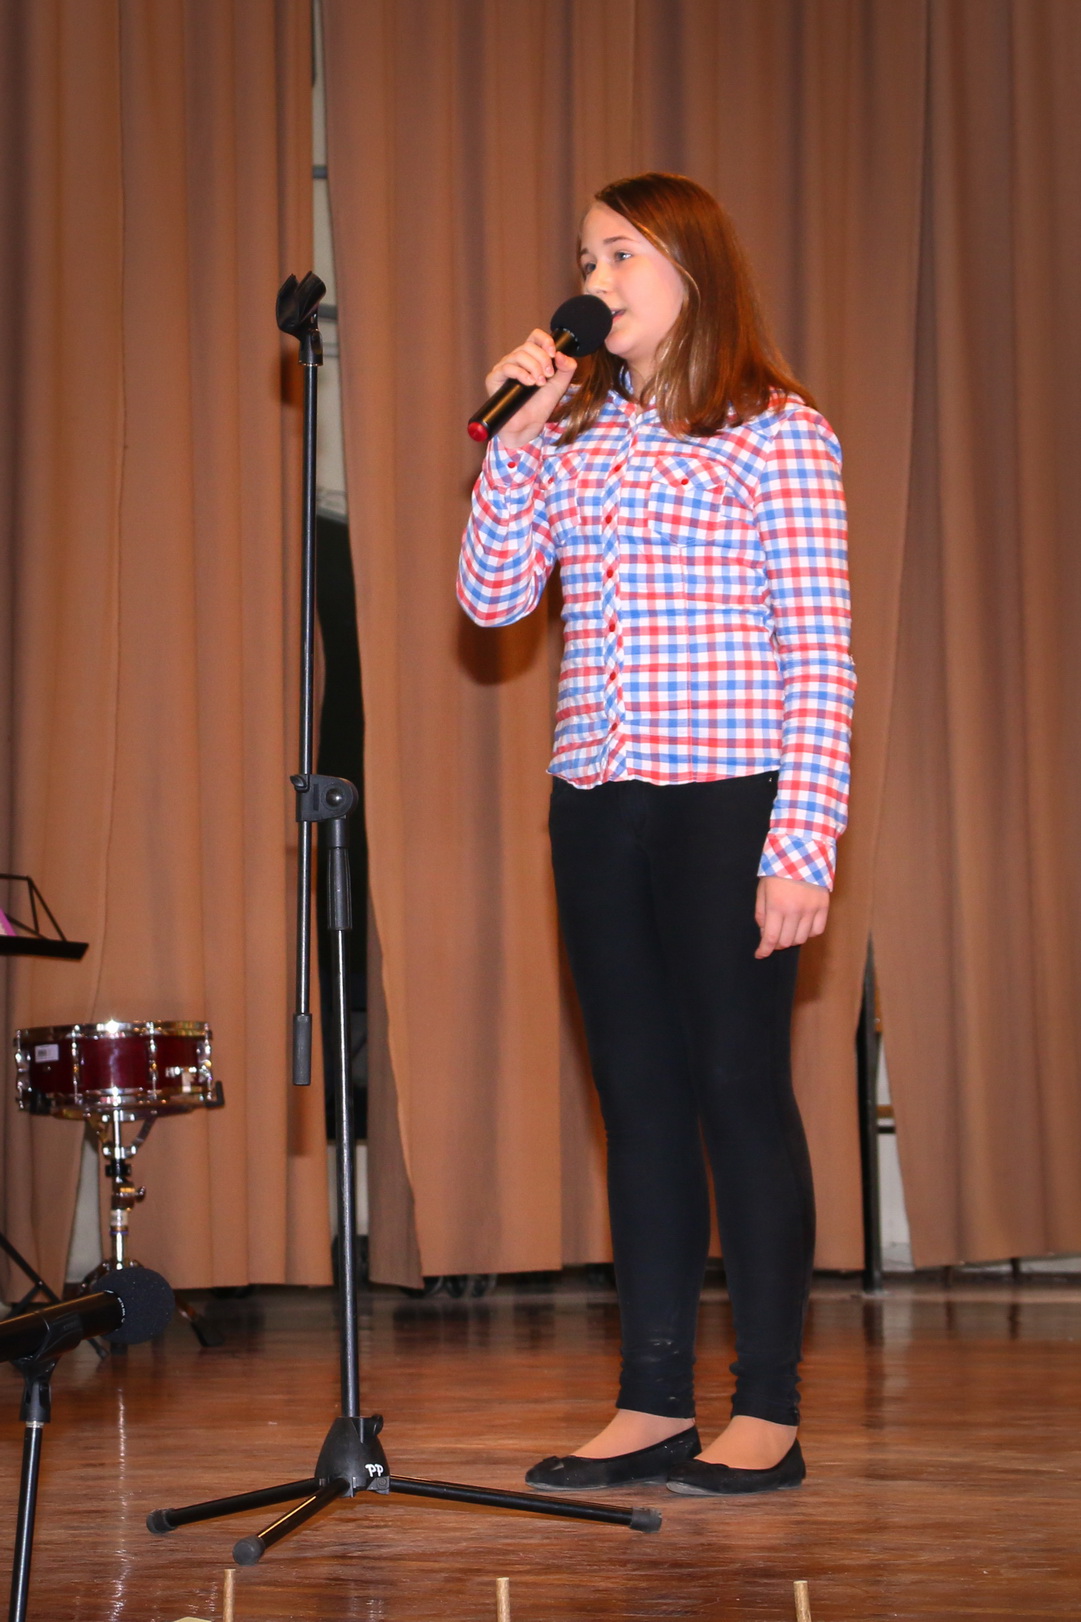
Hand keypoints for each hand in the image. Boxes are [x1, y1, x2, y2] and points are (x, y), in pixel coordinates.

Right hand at [485, 328, 576, 448]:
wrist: (529, 426)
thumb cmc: (540, 406)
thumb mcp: (559, 385)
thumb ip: (567, 368)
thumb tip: (562, 354)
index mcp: (531, 357)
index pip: (535, 337)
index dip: (545, 340)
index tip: (554, 354)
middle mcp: (516, 360)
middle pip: (528, 345)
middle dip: (542, 359)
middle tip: (549, 375)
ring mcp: (504, 368)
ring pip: (518, 355)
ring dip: (533, 367)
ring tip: (540, 382)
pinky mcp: (494, 379)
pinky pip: (506, 367)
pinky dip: (521, 373)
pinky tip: (530, 383)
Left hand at [754, 876, 828, 958]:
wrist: (803, 852)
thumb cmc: (778, 870)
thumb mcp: (762, 889)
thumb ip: (761, 912)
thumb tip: (764, 932)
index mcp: (777, 906)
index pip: (771, 938)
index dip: (764, 950)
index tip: (760, 954)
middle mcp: (795, 911)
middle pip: (786, 941)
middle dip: (777, 943)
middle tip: (773, 937)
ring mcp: (811, 910)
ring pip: (801, 939)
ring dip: (792, 939)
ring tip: (787, 930)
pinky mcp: (823, 907)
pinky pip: (817, 931)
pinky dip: (808, 933)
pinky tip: (802, 926)